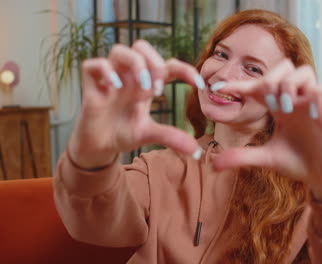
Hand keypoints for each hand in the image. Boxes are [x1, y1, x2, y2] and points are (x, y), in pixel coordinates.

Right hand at [69, 40, 202, 168]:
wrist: (98, 147)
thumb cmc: (124, 133)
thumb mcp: (150, 134)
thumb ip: (172, 138)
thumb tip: (196, 151)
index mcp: (147, 84)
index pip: (168, 65)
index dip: (185, 69)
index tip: (199, 85)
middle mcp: (129, 76)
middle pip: (142, 46)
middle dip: (154, 62)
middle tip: (159, 88)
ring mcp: (110, 78)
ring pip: (119, 49)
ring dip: (135, 64)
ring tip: (142, 88)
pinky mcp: (91, 85)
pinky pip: (93, 64)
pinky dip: (105, 71)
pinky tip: (113, 89)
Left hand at [211, 59, 321, 202]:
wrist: (321, 177)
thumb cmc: (296, 162)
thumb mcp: (266, 158)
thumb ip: (241, 157)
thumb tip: (212, 165)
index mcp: (278, 107)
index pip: (257, 88)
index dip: (238, 85)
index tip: (217, 88)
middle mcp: (295, 100)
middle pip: (284, 67)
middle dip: (271, 79)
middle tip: (268, 103)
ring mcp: (313, 104)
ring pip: (305, 71)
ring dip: (291, 85)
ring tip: (287, 108)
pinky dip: (319, 95)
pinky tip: (312, 114)